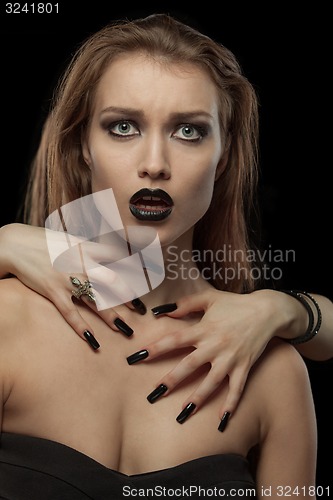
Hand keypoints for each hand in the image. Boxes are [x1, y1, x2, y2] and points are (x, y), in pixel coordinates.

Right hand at [0, 223, 146, 344]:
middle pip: (112, 281)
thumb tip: (111, 253)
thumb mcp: (72, 239)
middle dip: (128, 297)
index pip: (118, 257)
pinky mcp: (53, 291)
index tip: (151, 277)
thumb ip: (91, 248)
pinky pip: (70, 313)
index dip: (136, 267)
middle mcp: (81, 263)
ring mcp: (67, 278)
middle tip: (141, 311)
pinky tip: (92, 340)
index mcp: (87, 247)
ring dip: (111, 316)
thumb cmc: (46, 241)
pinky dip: (81, 327)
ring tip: (125, 330)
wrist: (16, 243)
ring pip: (95, 300)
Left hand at [127, 288, 286, 423]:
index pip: (174, 339)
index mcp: (204, 328)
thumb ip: (185, 304)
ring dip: (197, 398)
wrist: (267, 311)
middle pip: (189, 365)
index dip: (155, 348)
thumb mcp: (209, 297)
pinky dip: (230, 405)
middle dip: (171, 380)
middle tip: (153, 394)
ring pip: (211, 382)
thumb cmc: (235, 304)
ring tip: (183, 412)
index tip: (137, 357)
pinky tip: (222, 421)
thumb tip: (161, 310)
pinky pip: (237, 389)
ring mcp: (231, 358)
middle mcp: (216, 345)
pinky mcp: (244, 367)